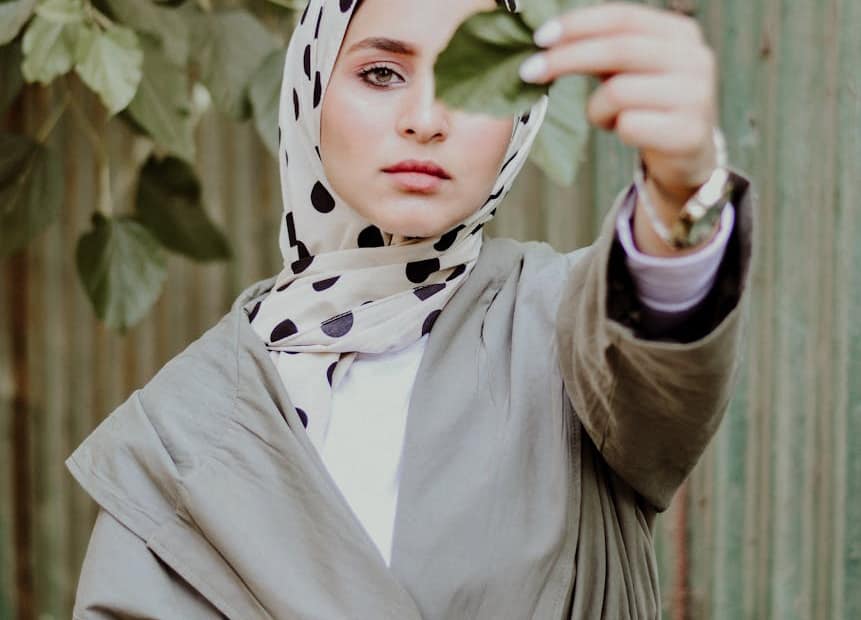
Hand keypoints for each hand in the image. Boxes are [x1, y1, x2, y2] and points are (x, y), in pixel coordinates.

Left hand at [519, 2, 718, 208]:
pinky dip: (616, 131)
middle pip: (618, 49)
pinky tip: (625, 133)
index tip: (540, 38)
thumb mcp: (628, 68)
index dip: (577, 25)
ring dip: (596, 109)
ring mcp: (697, 96)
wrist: (687, 154)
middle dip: (566, 58)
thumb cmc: (648, 104)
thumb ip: (600, 47)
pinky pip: (629, 126)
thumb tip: (547, 37)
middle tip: (529, 71)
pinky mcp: (689, 134)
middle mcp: (696, 59)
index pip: (622, 17)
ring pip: (618, 92)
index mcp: (680, 33)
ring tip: (606, 118)